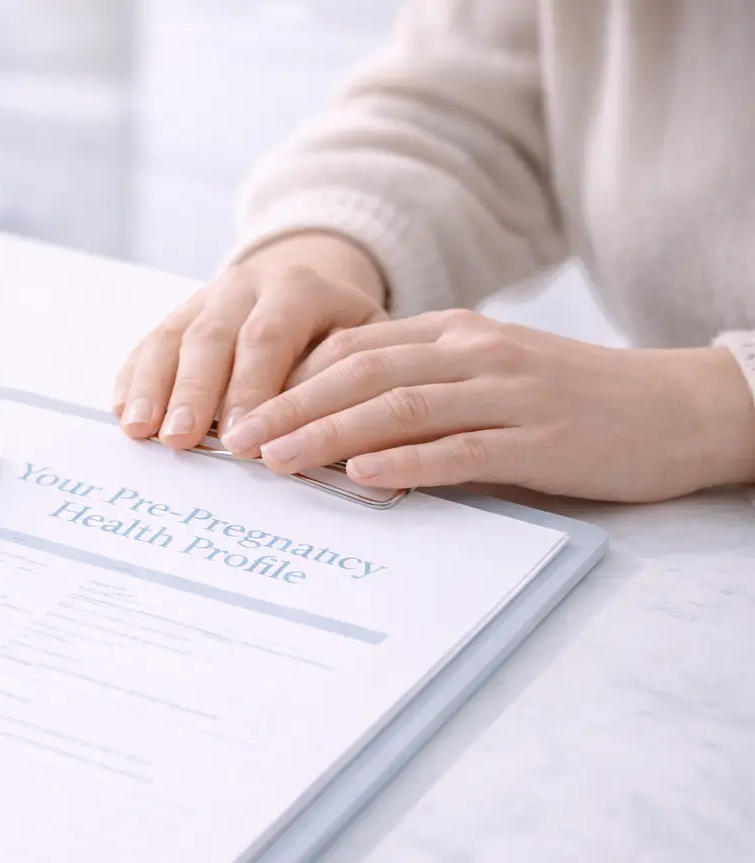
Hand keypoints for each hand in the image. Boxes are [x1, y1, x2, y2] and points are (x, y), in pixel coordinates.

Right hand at [112, 232, 386, 449]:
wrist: (310, 291)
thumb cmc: (343, 339)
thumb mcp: (363, 349)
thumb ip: (343, 385)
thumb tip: (320, 441)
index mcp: (298, 288)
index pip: (269, 337)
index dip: (251, 389)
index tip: (240, 441)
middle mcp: (246, 285)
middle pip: (212, 337)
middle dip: (194, 392)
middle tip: (181, 439)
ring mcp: (205, 297)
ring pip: (172, 338)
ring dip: (153, 387)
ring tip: (140, 429)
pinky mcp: (177, 316)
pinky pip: (149, 344)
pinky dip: (133, 378)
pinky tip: (123, 411)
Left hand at [226, 309, 754, 501]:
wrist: (677, 407)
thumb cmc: (570, 398)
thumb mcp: (489, 373)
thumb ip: (421, 385)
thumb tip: (339, 423)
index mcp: (455, 333)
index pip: (354, 346)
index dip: (291, 377)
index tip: (240, 409)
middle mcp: (475, 353)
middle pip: (363, 374)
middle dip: (291, 406)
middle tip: (236, 440)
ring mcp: (509, 394)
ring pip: (401, 407)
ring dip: (331, 434)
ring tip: (278, 460)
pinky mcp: (540, 439)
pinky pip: (462, 449)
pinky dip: (409, 463)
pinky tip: (365, 478)